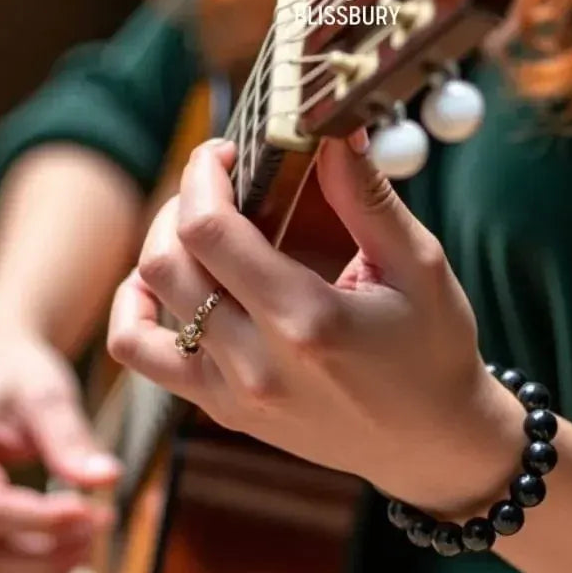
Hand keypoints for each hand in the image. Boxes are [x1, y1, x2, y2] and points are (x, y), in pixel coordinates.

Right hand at [0, 333, 119, 572]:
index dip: (46, 521)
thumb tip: (107, 478)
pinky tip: (69, 549)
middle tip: (101, 523)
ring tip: (91, 538)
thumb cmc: (17, 376)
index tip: (94, 511)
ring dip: (44, 571)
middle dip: (50, 553)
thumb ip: (72, 437)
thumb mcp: (47, 393)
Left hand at [107, 137, 521, 514]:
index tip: (225, 152)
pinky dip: (137, 313)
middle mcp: (259, 364)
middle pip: (166, 262)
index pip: (209, 229)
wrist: (430, 445)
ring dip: (157, 253)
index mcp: (308, 319)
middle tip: (219, 186)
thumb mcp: (418, 267)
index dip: (202, 173)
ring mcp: (234, 394)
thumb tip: (333, 127)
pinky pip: (146, 356)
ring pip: (144, 308)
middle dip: (181, 204)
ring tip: (196, 234)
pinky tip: (163, 289)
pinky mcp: (225, 412)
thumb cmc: (434, 353)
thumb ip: (367, 196)